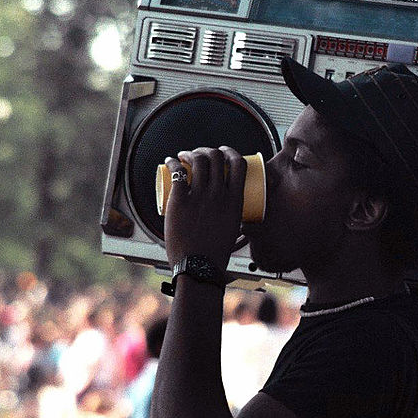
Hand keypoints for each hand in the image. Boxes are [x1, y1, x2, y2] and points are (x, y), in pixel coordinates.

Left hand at [163, 146, 246, 270]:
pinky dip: (173, 162)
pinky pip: (177, 173)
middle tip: (202, 154)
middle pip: (216, 158)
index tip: (225, 152)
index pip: (238, 164)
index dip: (231, 152)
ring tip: (185, 156)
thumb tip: (246, 228)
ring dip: (190, 153)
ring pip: (197, 160)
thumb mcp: (235, 233)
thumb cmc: (216, 254)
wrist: (198, 267)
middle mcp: (218, 195)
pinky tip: (170, 161)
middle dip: (209, 150)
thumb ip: (240, 227)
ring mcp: (199, 197)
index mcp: (235, 201)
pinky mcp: (179, 201)